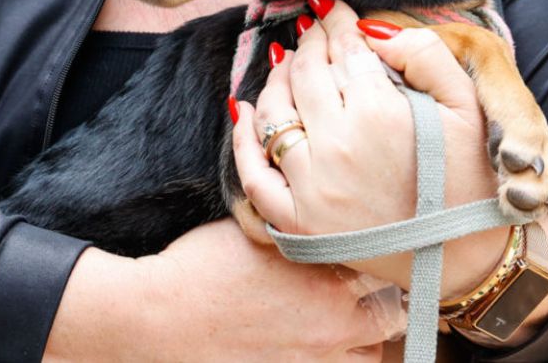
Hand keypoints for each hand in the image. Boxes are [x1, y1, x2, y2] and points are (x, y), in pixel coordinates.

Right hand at [47, 220, 402, 361]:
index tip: (369, 244)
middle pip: (390, 307)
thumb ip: (295, 220)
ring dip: (366, 334)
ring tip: (342, 321)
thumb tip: (314, 199)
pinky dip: (341, 358)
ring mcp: (319, 356)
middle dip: (380, 296)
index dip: (377, 248)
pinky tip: (318, 345)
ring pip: (375, 349)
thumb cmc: (197, 266)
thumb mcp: (253, 227)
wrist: (157, 319)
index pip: (381, 254)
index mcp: (323, 265)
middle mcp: (332, 314)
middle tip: (362, 287)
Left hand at [232, 0, 509, 297]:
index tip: (333, 8)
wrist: (462, 257)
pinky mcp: (297, 222)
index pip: (343, 49)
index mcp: (378, 112)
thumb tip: (371, 30)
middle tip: (312, 29)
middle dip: (308, 42)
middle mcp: (337, 146)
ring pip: (274, 113)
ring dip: (277, 79)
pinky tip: (245, 111)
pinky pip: (253, 175)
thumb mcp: (467, 106)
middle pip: (305, 74)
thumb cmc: (470, 177)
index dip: (337, 22)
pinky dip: (243, 139)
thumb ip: (425, 55)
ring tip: (287, 62)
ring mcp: (311, 187)